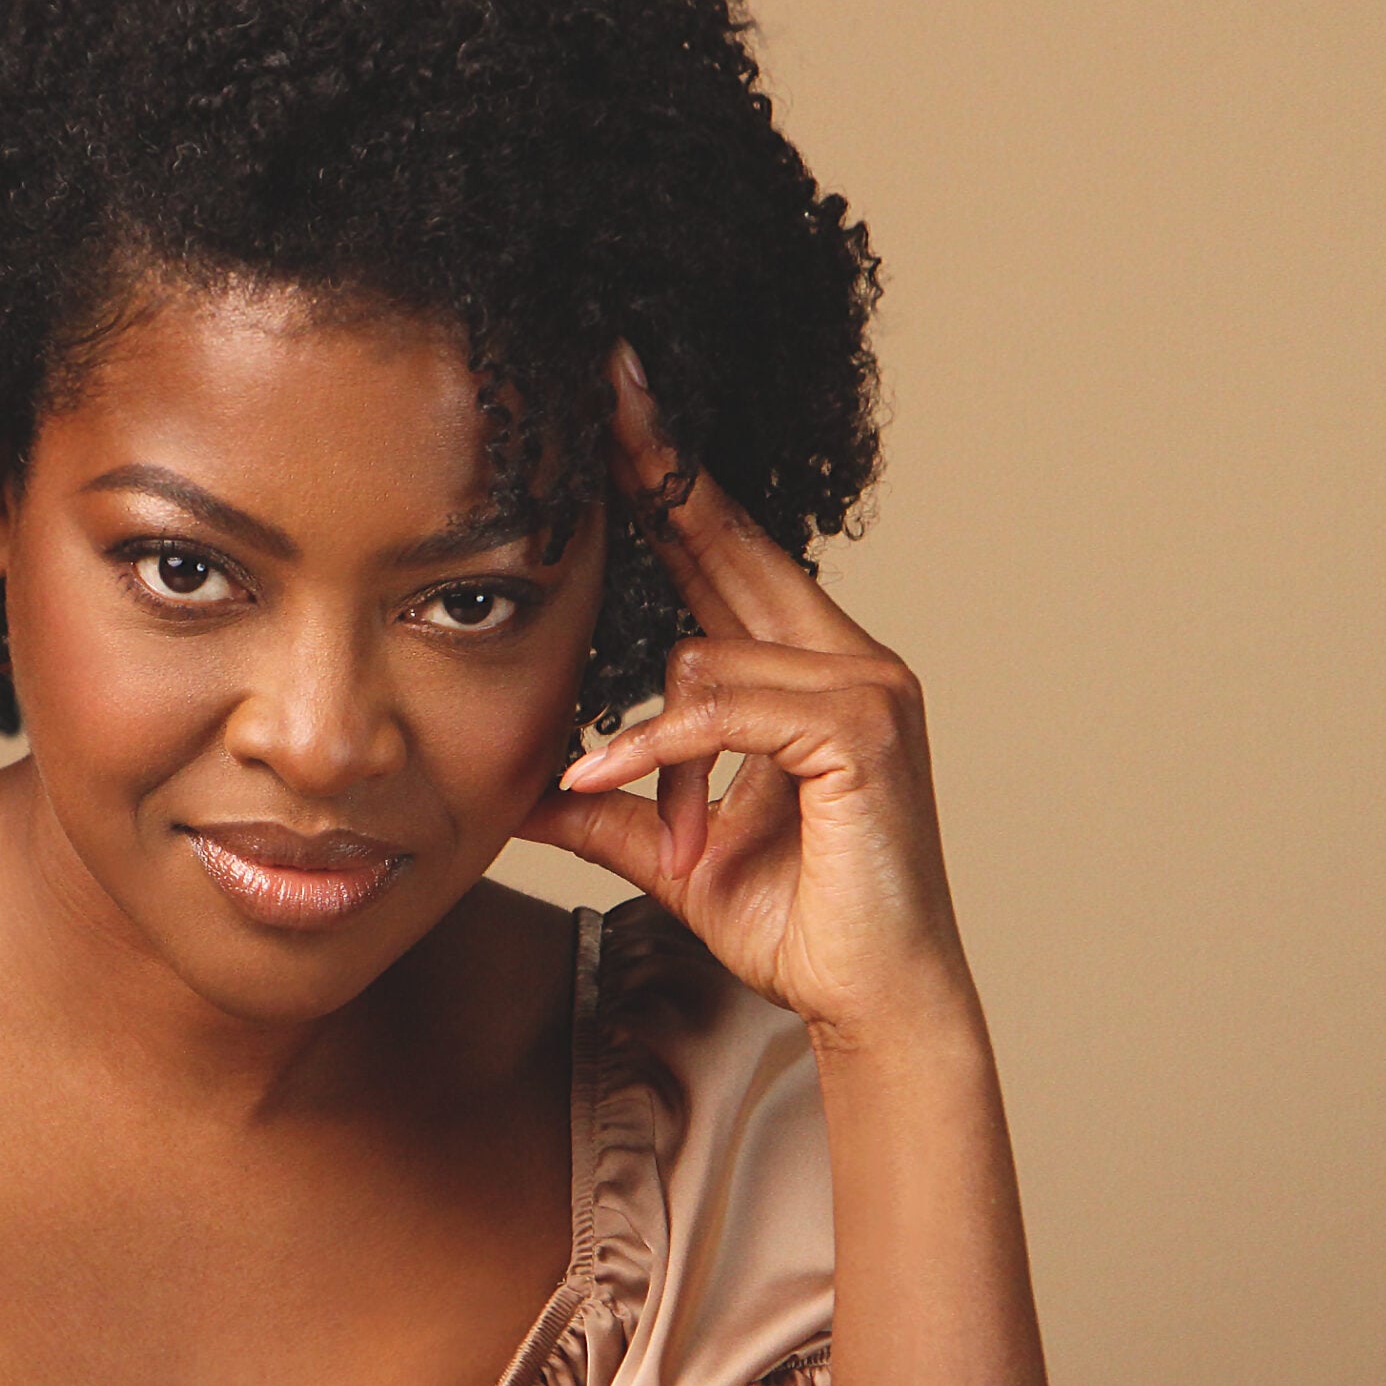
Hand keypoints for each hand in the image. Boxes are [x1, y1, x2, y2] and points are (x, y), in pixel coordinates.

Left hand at [520, 345, 974, 1048]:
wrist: (867, 997)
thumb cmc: (792, 919)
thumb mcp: (669, 849)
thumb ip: (606, 805)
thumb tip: (518, 787)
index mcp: (808, 666)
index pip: (724, 551)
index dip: (668, 481)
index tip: (614, 410)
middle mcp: (848, 656)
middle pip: (730, 542)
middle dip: (657, 471)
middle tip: (597, 389)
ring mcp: (865, 686)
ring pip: (707, 650)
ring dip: (641, 733)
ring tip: (604, 792)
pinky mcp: (862, 731)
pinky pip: (722, 710)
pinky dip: (655, 747)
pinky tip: (598, 776)